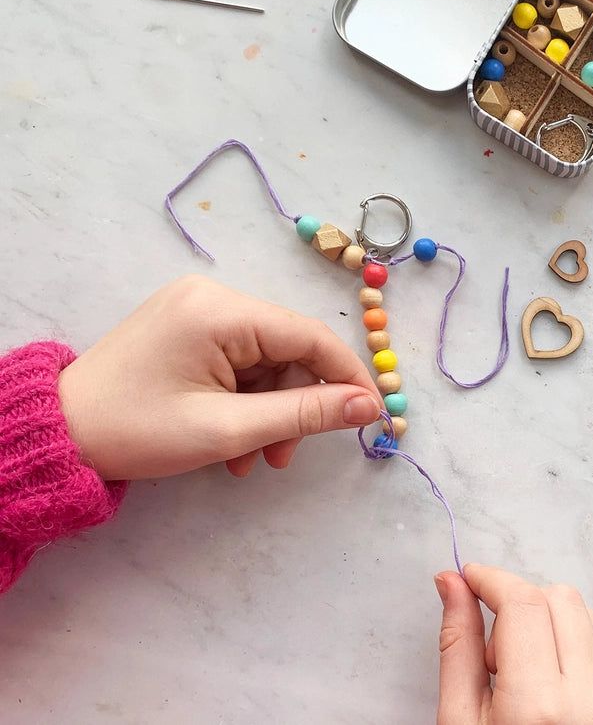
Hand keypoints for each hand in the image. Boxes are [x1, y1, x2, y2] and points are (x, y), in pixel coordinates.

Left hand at [58, 275, 381, 479]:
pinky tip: (231, 441)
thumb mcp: (227, 430)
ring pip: (264, 360)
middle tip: (283, 457)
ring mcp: (198, 309)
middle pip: (286, 349)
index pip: (308, 335)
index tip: (372, 415)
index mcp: (220, 310)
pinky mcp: (188, 326)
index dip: (347, 375)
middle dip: (293, 406)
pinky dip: (244, 400)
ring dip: (267, 411)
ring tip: (250, 459)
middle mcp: (213, 296)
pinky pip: (238, 361)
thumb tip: (369, 406)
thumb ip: (304, 415)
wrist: (57, 434)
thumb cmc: (136, 432)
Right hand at [435, 564, 592, 724]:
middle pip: (558, 599)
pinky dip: (582, 648)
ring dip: (551, 626)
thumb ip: (457, 647)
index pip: (522, 602)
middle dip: (519, 605)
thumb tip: (451, 583)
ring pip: (588, 617)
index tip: (471, 577)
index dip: (491, 579)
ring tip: (529, 677)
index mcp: (538, 710)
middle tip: (497, 653)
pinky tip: (560, 685)